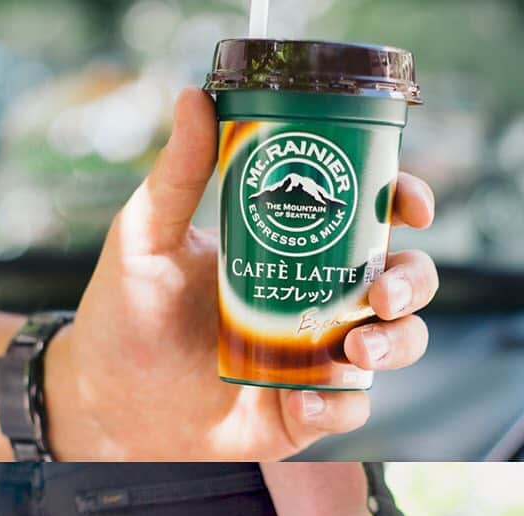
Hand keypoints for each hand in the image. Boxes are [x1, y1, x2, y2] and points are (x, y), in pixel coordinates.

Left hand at [48, 88, 438, 460]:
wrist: (112, 404)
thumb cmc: (128, 315)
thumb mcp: (147, 238)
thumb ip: (177, 176)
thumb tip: (194, 96)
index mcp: (295, 248)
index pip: (368, 217)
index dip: (403, 204)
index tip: (410, 205)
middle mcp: (319, 300)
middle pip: (402, 281)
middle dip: (410, 283)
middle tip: (379, 295)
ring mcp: (318, 357)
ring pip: (396, 345)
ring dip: (393, 346)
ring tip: (353, 353)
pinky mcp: (307, 411)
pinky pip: (350, 409)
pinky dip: (337, 406)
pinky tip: (298, 402)